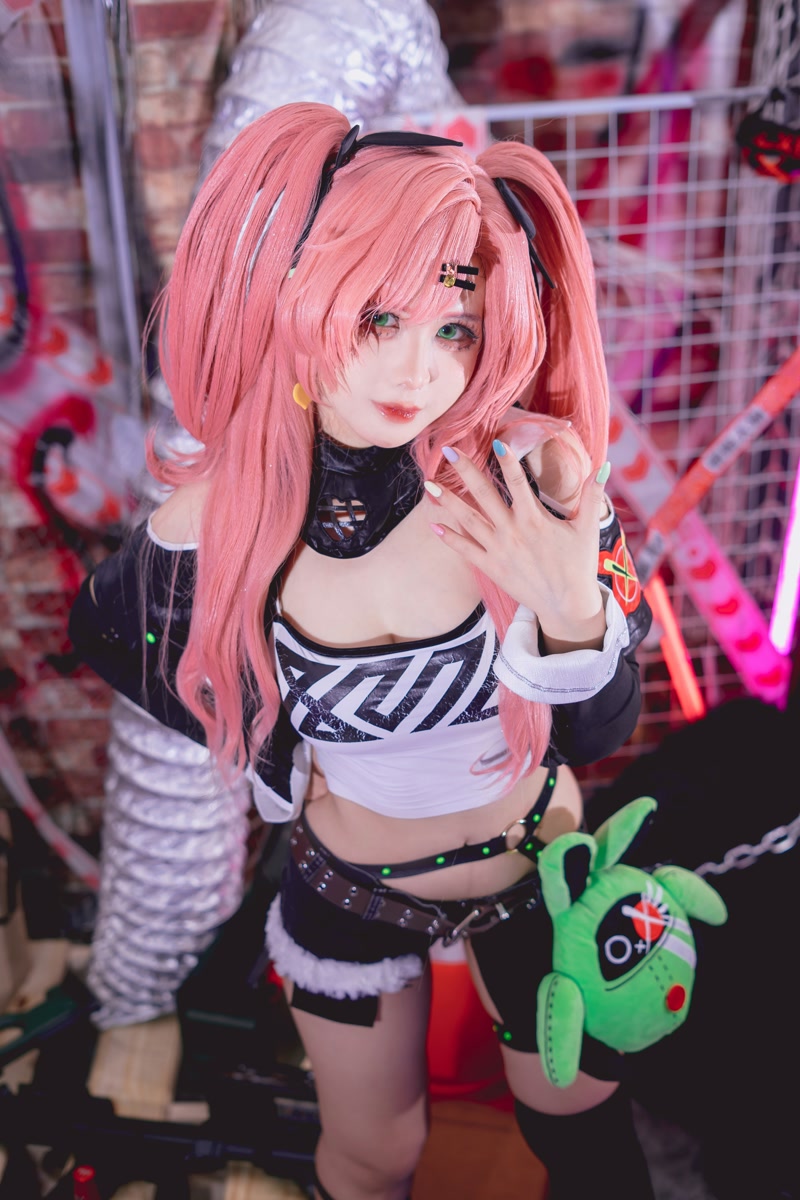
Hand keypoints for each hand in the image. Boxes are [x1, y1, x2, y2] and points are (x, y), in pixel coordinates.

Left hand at [426, 442, 609, 649]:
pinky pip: (465, 551)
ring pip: (468, 520)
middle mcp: (512, 532)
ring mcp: (498, 550)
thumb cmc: (579, 565)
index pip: (518, 483)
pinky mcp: (491, 567)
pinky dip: (449, 538)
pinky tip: (434, 524)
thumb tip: (603, 466)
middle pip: (483, 495)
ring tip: (428, 485)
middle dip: (465, 471)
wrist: (566, 605)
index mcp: (534, 519)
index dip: (507, 462)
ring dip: (447, 501)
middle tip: (448, 450)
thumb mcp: (588, 529)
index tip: (495, 442)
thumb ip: (592, 496)